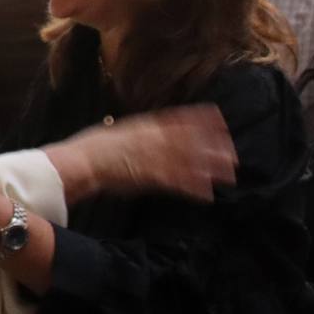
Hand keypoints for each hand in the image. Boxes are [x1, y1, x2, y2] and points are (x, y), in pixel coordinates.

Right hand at [48, 104, 236, 203]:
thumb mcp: (115, 132)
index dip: (200, 119)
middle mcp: (152, 138)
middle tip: (233, 153)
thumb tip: (143, 132)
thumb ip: (135, 133)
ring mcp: (151, 156)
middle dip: (213, 146)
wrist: (80, 162)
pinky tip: (207, 194)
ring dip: (209, 167)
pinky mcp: (148, 175)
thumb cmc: (91, 149)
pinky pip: (175, 182)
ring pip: (188, 160)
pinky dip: (192, 187)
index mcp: (144, 125)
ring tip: (229, 174)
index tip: (219, 119)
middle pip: (189, 140)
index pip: (178, 119)